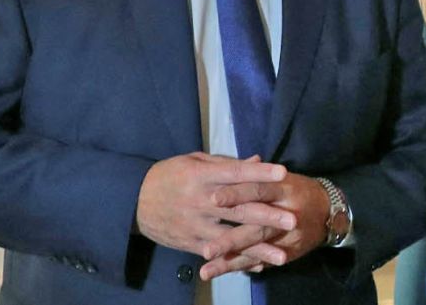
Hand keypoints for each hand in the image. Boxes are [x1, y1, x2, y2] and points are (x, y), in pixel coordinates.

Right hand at [135, 153, 296, 256]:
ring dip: (257, 248)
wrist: (132, 201)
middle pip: (237, 208)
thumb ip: (227, 164)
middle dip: (266, 215)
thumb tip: (258, 160)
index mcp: (202, 176)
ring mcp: (195, 225)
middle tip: (292, 220)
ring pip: (230, 237)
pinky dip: (238, 260)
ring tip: (281, 255)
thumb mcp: (195, 162)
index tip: (283, 173)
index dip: (259, 173)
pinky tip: (259, 266)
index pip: (235, 173)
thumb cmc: (170, 175)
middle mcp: (200, 201)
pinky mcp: (190, 243)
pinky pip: (218, 253)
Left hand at [198, 173, 330, 279]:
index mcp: (285, 188)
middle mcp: (288, 212)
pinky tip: (223, 271)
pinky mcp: (290, 251)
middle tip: (207, 249)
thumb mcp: (280, 177)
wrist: (330, 211)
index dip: (238, 193)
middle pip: (258, 226)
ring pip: (260, 247)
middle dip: (232, 239)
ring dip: (234, 258)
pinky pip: (265, 260)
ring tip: (208, 267)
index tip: (214, 198)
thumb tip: (225, 166)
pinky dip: (244, 265)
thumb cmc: (297, 190)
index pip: (260, 189)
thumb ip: (254, 174)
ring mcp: (290, 235)